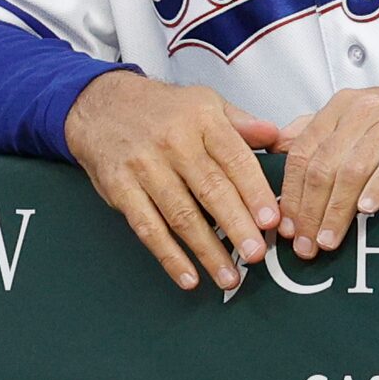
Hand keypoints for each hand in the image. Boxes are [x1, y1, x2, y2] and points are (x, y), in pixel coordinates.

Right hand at [63, 70, 283, 292]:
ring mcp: (144, 166)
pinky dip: (169, 256)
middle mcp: (173, 142)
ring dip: (207, 250)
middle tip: (255, 255)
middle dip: (236, 226)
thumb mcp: (204, 102)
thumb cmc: (159, 109)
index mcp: (201, 119)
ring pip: (181, 214)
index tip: (271, 220)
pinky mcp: (120, 189)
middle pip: (210, 189)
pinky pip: (147, 228)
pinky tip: (188, 276)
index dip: (255, 192)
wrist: (99, 104)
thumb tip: (280, 138)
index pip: (235, 158)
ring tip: (229, 276)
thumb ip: (241, 123)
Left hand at [275, 71, 378, 258]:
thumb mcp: (359, 116)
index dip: (289, 194)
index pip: (300, 154)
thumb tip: (275, 153)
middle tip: (305, 245)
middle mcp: (360, 111)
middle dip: (309, 211)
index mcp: (338, 109)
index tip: (285, 228)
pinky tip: (367, 210)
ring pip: (351, 169)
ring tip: (328, 241)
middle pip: (322, 166)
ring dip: (336, 210)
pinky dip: (377, 186)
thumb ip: (319, 132)